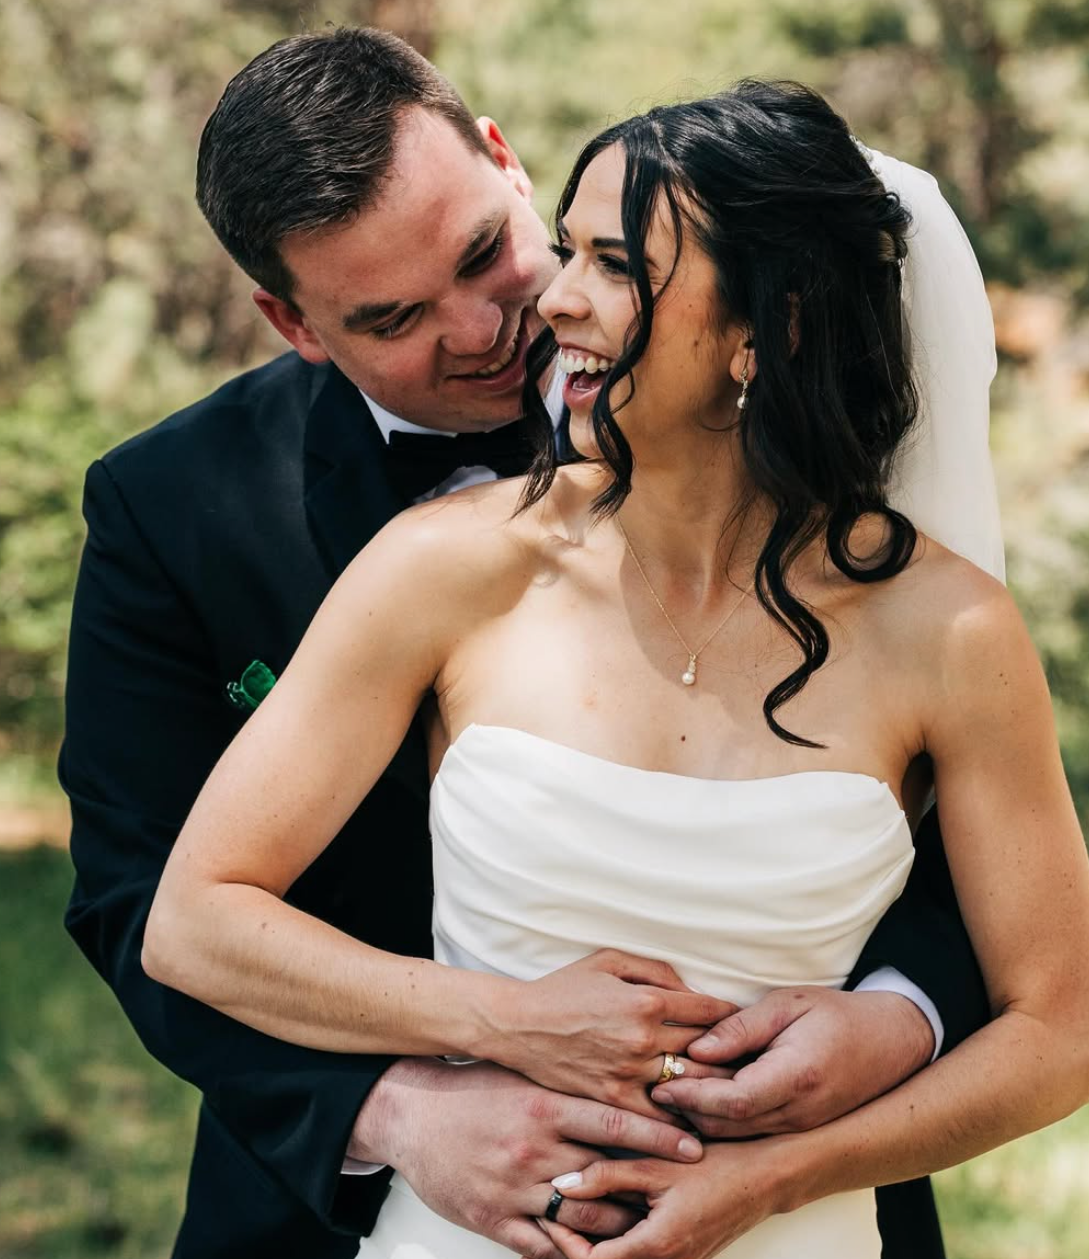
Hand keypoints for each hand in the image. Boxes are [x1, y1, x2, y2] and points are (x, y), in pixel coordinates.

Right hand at [348, 1057, 705, 1258]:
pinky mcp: (495, 1220)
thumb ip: (573, 1077)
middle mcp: (535, 1149)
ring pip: (584, 1221)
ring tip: (651, 1230)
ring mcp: (515, 1188)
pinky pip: (544, 1249)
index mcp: (545, 1106)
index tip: (694, 1148)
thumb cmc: (477, 1087)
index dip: (658, 1138)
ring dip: (620, 1228)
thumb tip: (626, 1068)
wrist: (413, 1113)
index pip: (615, 1124)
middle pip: (607, 1177)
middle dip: (648, 1190)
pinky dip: (575, 1257)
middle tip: (686, 1197)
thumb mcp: (526, 1074)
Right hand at [489, 950, 737, 1117]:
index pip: (709, 1011)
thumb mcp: (608, 961)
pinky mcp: (611, 1100)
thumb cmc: (563, 988)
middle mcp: (642, 1039)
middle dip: (734, 1055)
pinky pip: (658, 1117)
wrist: (517, 1025)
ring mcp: (627, 1074)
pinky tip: (695, 1120)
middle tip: (756, 1061)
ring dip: (714, 1089)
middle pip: (706, 1051)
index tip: (746, 1024)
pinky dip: (680, 1119)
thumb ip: (655, 971)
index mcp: (645, 1000)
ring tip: (736, 1094)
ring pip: (688, 1086)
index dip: (734, 1017)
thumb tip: (692, 990)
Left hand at [536, 1140, 790, 1258]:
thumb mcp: (655, 1164)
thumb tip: (562, 1184)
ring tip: (569, 1217)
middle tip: (549, 1219)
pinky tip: (603, 1218)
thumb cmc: (713, 1167)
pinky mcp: (680, 1257)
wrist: (762, 1179)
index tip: (547, 1214)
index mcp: (654, 1247)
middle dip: (572, 1248)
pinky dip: (615, 1245)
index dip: (562, 1243)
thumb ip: (607, 1175)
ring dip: (593, 1247)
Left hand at [654, 987, 933, 1136]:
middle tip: (653, 1090)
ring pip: (738, 1136)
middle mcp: (798, 1113)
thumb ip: (740, 1029)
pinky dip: (724, 1122)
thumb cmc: (836, 1013)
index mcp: (795, 1078)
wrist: (894, 1040)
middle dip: (688, 1112)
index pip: (731, 1101)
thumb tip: (696, 1049)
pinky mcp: (801, 1130)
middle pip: (729, 1126)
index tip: (660, 1084)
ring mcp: (802, 1127)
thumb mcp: (787, 1005)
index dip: (692, 1096)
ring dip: (702, 1121)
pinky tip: (701, 1103)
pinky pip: (753, 1133)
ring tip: (669, 1096)